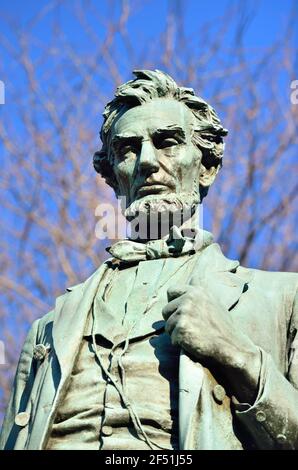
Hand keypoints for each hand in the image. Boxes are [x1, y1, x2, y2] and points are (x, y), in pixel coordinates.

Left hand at [162, 283, 260, 402]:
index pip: (171, 291)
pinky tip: (194, 343)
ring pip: (168, 325)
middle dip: (174, 320)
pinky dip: (180, 343)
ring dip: (177, 333)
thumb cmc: (221, 325)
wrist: (231, 346)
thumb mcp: (213, 300)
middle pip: (166, 310)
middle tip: (191, 327)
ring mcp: (185, 313)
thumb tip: (197, 271)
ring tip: (194, 335)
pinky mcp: (182, 328)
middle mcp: (189, 299)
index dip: (174, 303)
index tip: (183, 312)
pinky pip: (172, 338)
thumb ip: (200, 288)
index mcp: (196, 291)